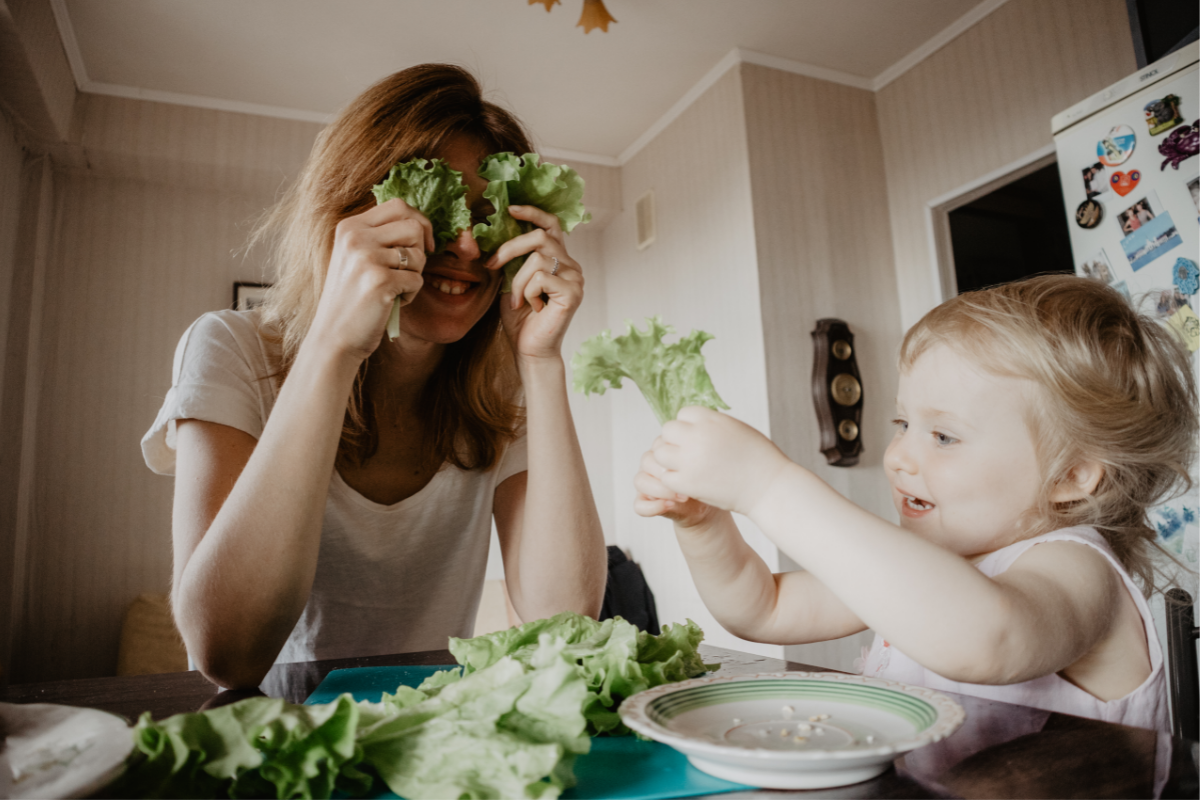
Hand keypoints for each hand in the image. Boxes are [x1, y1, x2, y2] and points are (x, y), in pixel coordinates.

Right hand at [308, 199, 434, 361]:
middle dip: (421, 250)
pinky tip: (390, 303)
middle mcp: (356, 237)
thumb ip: (380, 236)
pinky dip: (411, 295)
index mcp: (350, 227)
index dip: (420, 222)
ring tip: (394, 289)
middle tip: (407, 272)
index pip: (398, 205)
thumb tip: (421, 223)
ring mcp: (366, 257)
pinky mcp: (379, 281)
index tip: (424, 244)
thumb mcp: (357, 257)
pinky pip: (417, 280)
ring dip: (415, 275)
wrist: (334, 338)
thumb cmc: (352, 299)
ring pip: (419, 254)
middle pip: (414, 226)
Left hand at [488, 205, 583, 361]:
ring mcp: (575, 278)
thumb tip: (497, 230)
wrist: (530, 349)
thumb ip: (512, 258)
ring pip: (538, 259)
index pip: (552, 225)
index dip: (533, 212)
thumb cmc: (520, 317)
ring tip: (517, 301)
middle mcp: (571, 265)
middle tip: (492, 264)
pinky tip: (532, 308)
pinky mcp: (573, 293)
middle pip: (541, 236)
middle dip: (510, 248)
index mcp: (558, 259)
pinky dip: (527, 293)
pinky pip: (541, 279)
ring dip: (517, 281)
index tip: (510, 209)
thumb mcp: (511, 280)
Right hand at [633, 446, 720, 528]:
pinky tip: (669, 506)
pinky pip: (639, 505)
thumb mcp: (703, 467)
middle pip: (647, 461)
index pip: (658, 446)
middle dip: (667, 473)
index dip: (673, 457)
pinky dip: (652, 507)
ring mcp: (646, 482)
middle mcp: (651, 463)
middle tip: (687, 484)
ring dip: (661, 490)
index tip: (693, 467)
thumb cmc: (704, 481)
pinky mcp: (644, 501)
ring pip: (640, 481)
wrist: (703, 505)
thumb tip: (692, 457)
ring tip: (683, 497)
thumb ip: (695, 458)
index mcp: (664, 449)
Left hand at [653, 407, 790, 516]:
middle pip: (668, 431)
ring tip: (685, 467)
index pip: (683, 414)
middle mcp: (697, 436)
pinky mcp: (687, 482)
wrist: (769, 487)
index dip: (689, 426)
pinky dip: (674, 479)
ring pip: (661, 453)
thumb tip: (695, 421)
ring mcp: (690, 460)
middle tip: (688, 453)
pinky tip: (688, 481)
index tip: (698, 438)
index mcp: (710, 420)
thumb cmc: (758, 457)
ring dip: (670, 459)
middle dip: (675, 441)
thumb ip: (713, 423)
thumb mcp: (737, 428)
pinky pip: (666, 476)